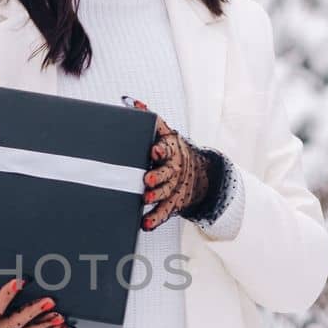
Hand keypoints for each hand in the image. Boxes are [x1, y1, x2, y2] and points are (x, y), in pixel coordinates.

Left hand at [128, 99, 210, 228]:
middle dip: (157, 176)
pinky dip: (155, 219)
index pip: (166, 148)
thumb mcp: (163, 132)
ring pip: (166, 192)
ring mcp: (174, 186)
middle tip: (147, 180)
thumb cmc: (170, 150)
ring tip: (145, 199)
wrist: (195, 171)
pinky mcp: (173, 203)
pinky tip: (145, 224)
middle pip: (167, 172)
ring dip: (156, 196)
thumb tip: (132, 103)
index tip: (153, 151)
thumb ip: (149, 120)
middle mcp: (174, 168)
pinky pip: (165, 212)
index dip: (160, 150)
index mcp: (170, 149)